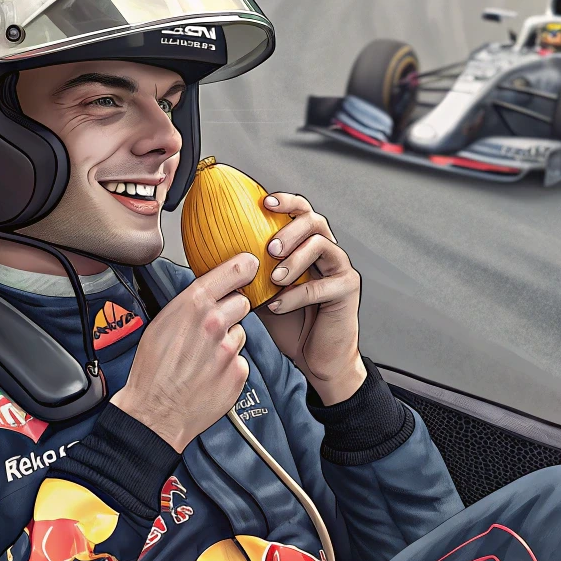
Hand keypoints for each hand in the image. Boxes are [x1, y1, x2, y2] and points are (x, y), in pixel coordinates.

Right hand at [111, 253, 257, 450]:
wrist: (154, 412)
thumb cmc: (152, 369)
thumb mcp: (161, 323)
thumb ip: (189, 304)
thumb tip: (209, 292)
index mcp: (193, 305)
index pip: (234, 271)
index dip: (244, 267)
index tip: (250, 265)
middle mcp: (215, 323)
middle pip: (241, 303)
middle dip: (230, 312)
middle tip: (210, 329)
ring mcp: (229, 350)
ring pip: (240, 333)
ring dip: (228, 342)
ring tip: (204, 357)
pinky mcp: (238, 373)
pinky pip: (241, 360)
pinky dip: (229, 366)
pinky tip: (209, 374)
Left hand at [257, 193, 365, 404]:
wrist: (317, 359)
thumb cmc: (291, 324)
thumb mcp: (262, 293)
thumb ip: (249, 273)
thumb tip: (212, 257)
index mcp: (309, 247)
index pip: (302, 212)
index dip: (286, 202)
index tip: (264, 203)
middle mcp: (328, 252)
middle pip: (315, 221)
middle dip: (290, 229)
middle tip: (269, 247)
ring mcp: (341, 269)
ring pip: (322, 245)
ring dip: (294, 259)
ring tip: (274, 279)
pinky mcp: (348, 289)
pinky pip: (321, 285)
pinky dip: (296, 295)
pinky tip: (277, 307)